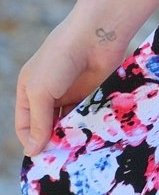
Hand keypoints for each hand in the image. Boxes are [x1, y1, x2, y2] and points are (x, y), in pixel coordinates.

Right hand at [15, 13, 130, 158]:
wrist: (96, 35)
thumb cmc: (61, 59)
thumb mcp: (41, 91)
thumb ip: (39, 122)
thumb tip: (32, 152)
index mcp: (30, 90)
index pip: (25, 124)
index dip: (31, 140)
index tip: (43, 157)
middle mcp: (50, 93)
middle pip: (48, 126)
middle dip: (53, 141)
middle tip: (63, 159)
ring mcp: (72, 93)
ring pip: (69, 124)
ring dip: (73, 136)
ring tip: (79, 151)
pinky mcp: (93, 93)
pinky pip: (88, 116)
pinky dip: (88, 127)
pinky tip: (93, 138)